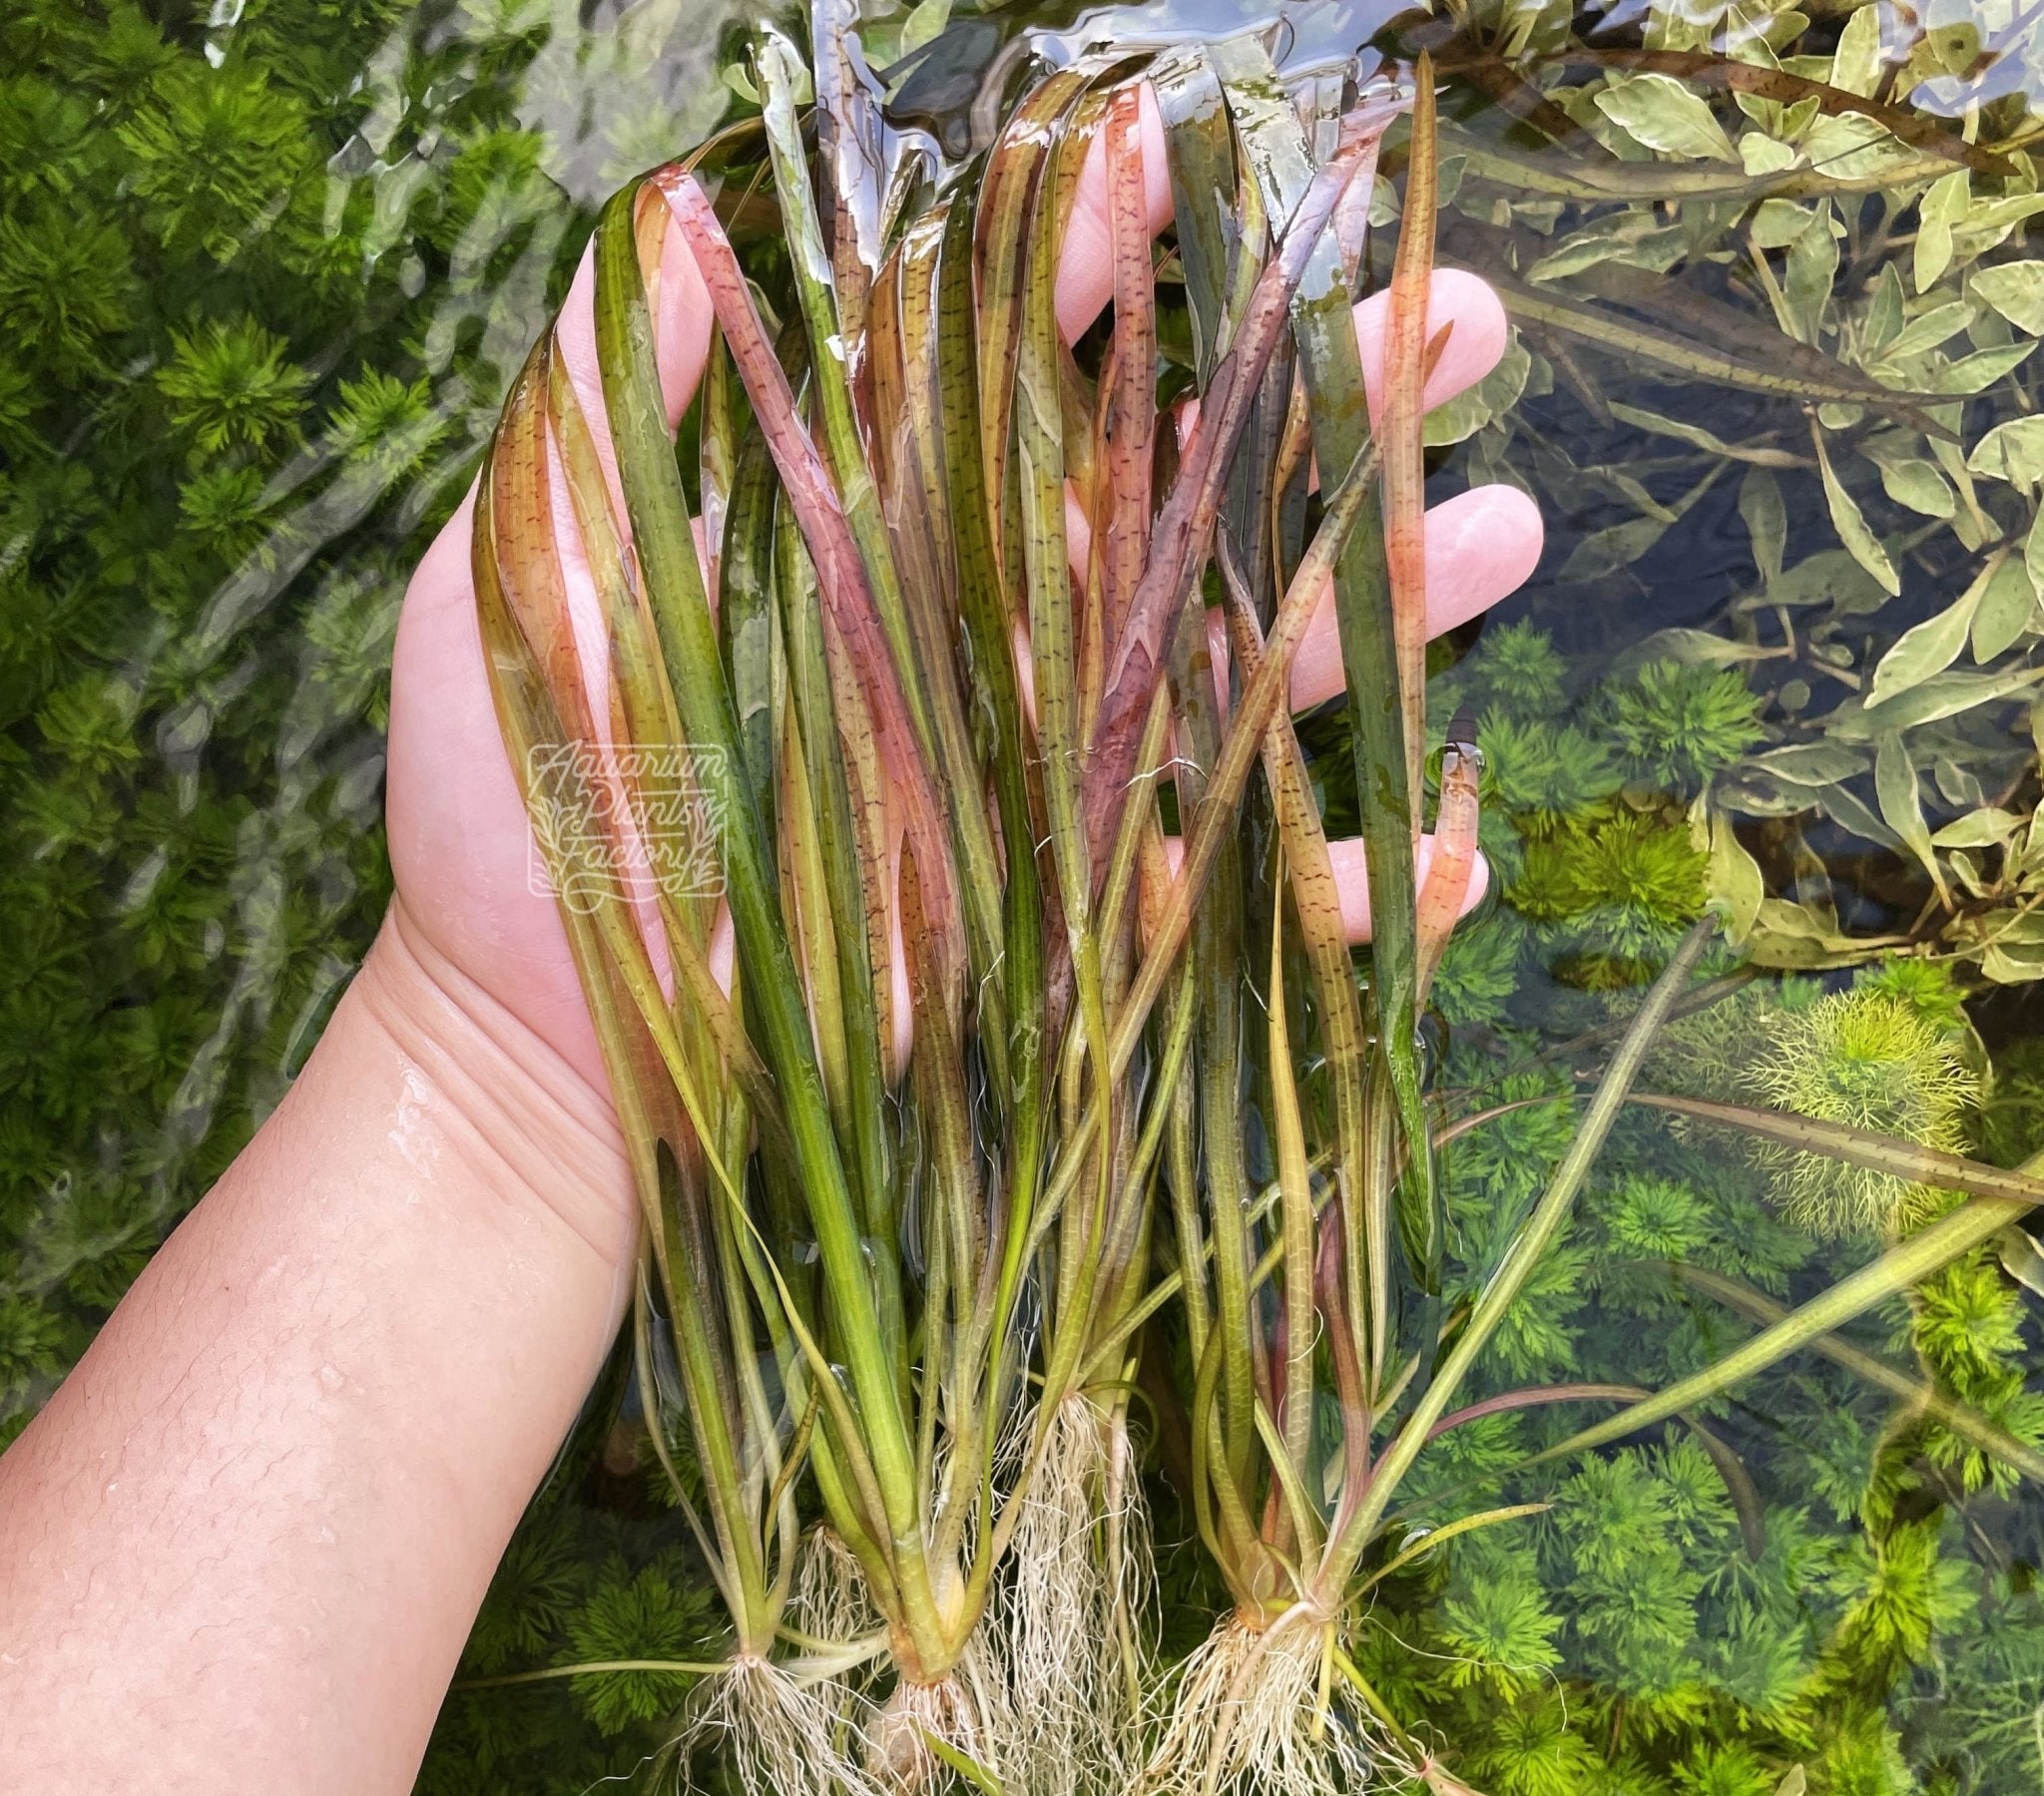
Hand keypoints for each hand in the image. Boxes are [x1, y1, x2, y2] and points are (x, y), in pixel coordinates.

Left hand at [382, 84, 1542, 1105]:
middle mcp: (1002, 638)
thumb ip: (611, 387)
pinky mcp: (1084, 945)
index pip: (1030, 359)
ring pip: (1259, 678)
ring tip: (1506, 528)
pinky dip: (1363, 893)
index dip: (1117, 252)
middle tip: (1464, 318)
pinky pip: (1251, 913)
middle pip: (1194, 495)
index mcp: (891, 527)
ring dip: (1396, 607)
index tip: (1209, 161)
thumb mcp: (529, 568)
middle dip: (1335, 399)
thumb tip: (691, 197)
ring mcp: (1060, 789)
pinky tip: (1464, 846)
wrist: (540, 1059)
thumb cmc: (516, 814)